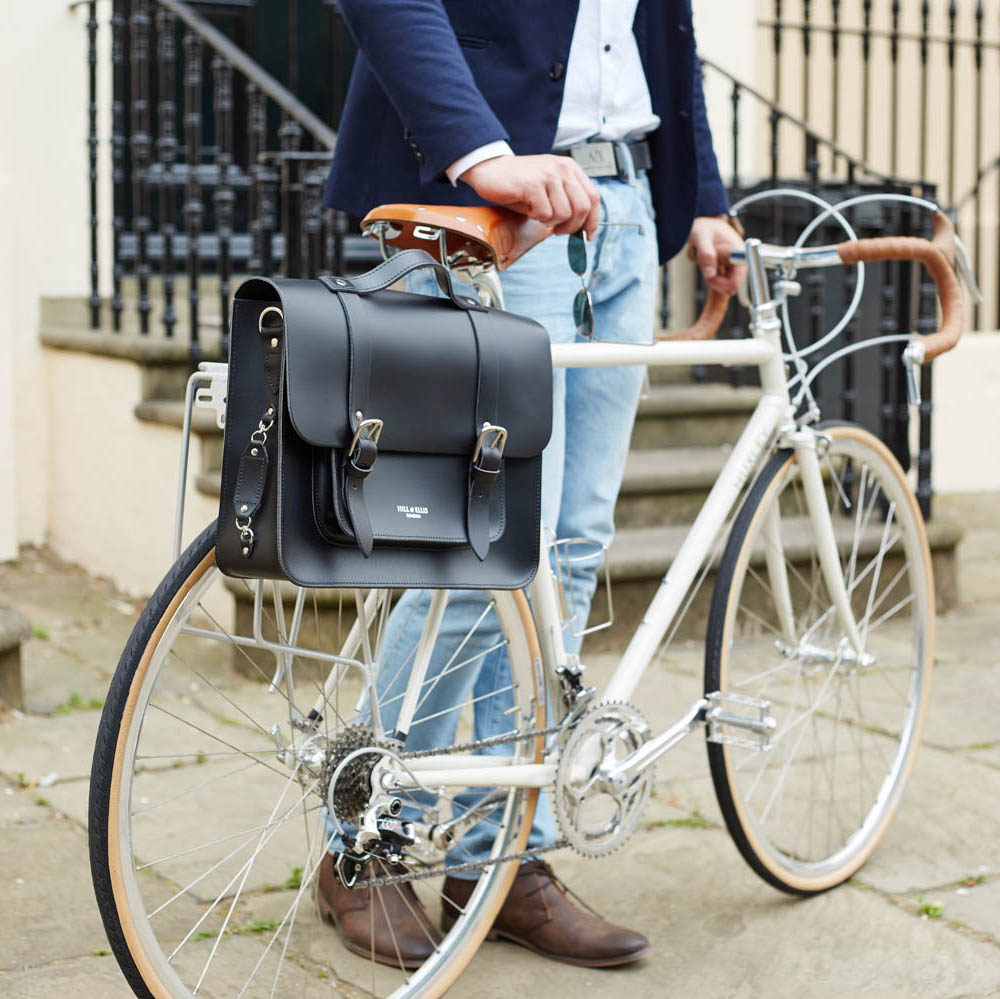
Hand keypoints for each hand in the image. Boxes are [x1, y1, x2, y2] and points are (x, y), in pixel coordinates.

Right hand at [460, 154, 600, 237]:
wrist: (489, 169)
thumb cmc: (519, 184)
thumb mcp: (549, 189)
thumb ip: (566, 201)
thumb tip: (581, 228)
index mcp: (570, 168)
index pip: (593, 197)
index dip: (593, 220)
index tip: (588, 235)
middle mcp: (562, 168)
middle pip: (583, 208)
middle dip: (571, 227)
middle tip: (557, 230)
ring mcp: (548, 175)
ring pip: (564, 213)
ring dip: (549, 221)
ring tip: (536, 211)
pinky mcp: (533, 184)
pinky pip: (545, 214)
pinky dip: (536, 217)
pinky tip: (527, 207)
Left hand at [686, 215, 745, 295]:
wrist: (703, 225)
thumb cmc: (704, 227)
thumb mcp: (701, 237)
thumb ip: (706, 254)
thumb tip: (710, 274)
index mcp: (739, 253)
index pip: (736, 282)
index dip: (720, 284)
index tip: (708, 276)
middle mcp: (740, 261)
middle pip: (731, 286)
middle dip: (715, 282)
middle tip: (704, 268)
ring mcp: (735, 265)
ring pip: (725, 285)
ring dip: (712, 278)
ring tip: (705, 262)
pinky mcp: (729, 267)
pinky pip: (721, 280)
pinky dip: (711, 276)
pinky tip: (707, 263)